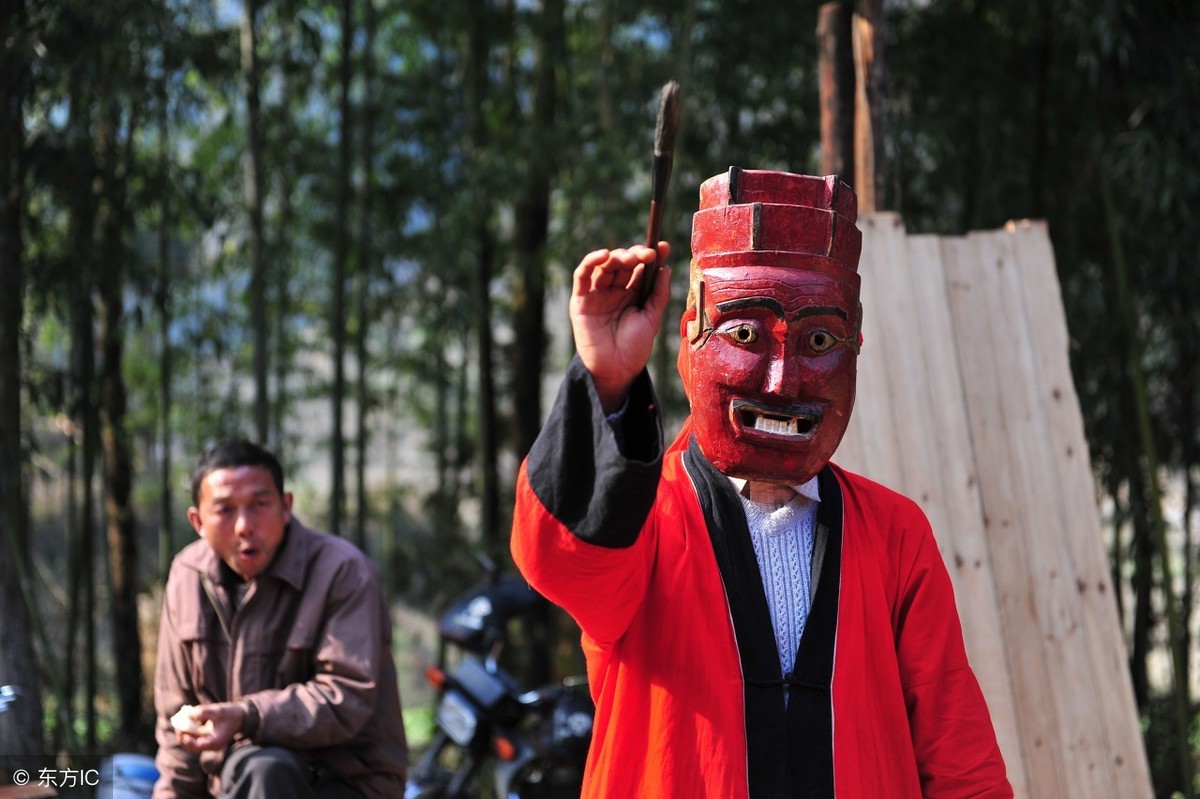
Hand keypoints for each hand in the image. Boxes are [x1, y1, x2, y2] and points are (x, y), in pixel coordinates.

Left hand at [173, 701, 245, 752]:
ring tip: (180, 721)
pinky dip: (190, 730)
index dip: (187, 740)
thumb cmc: (231, 714)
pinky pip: (195, 737)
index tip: (181, 731)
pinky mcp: (207, 739)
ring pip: (192, 742)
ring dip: (185, 733)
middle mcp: (211, 746)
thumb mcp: (218, 711)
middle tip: (177, 725)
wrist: (240, 717)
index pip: (197, 746)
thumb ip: (204, 712)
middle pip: (191, 746)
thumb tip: (189, 714)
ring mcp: (209, 743)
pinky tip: (188, 720)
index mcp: (215, 742)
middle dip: (183, 736)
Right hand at [569, 242, 670, 412]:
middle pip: (623, 263)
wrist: (616, 370)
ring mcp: (597, 294)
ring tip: (630, 257)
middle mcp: (615, 291)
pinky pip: (582, 276)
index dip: (652, 256)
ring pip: (605, 266)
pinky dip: (591, 262)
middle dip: (635, 255)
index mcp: (633, 294)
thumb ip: (659, 293)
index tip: (663, 247)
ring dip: (617, 256)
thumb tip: (666, 267)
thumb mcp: (652, 318)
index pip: (641, 268)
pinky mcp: (580, 300)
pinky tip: (604, 255)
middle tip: (647, 255)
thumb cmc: (635, 348)